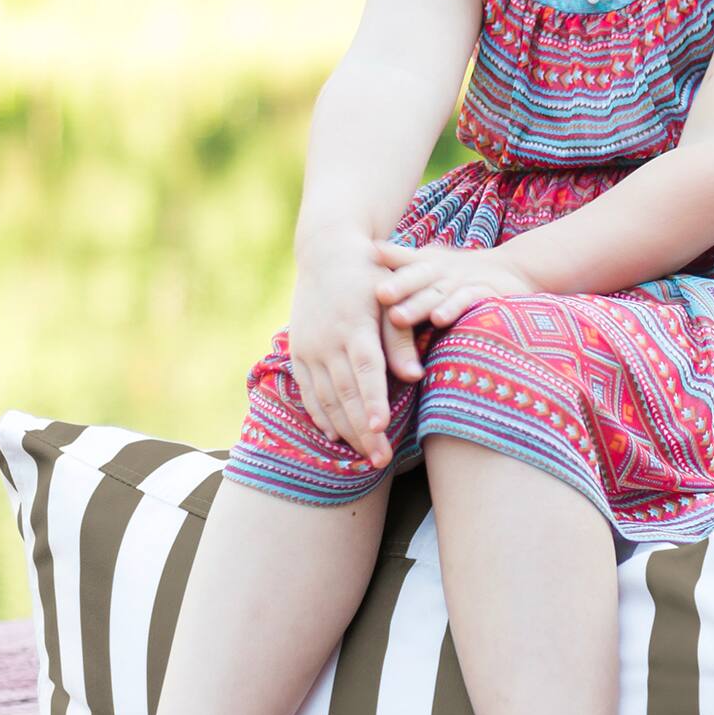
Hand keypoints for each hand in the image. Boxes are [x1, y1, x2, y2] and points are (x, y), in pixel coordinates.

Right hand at [287, 230, 401, 468]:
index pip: (365, 370)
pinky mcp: (298, 351)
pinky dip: (320, 415)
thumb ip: (401, 338)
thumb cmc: (371, 275)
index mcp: (354, 325)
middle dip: (363, 431)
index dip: (372, 401)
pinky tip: (334, 435)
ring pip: (326, 398)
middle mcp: (327, 340)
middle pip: (346, 393)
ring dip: (344, 430)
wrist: (326, 253)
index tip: (380, 429)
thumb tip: (415, 376)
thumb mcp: (392, 296)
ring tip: (364, 458)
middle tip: (380, 461)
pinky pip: (308, 390)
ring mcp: (309, 347)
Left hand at [370, 237, 538, 329]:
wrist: (513, 271)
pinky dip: (454, 309)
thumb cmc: (459, 272)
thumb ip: (402, 258)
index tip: (368, 254)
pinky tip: (439, 320)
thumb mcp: (430, 262)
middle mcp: (444, 270)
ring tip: (398, 317)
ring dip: (418, 305)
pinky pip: (468, 301)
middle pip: (419, 276)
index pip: (405, 259)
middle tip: (379, 294)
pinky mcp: (486, 294)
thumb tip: (367, 248)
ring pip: (438, 292)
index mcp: (427, 262)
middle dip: (399, 286)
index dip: (388, 257)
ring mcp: (464, 282)